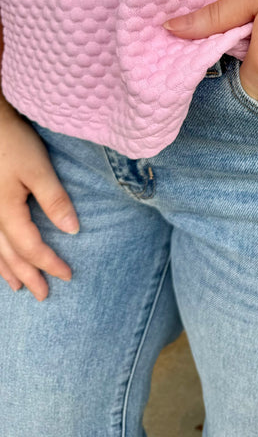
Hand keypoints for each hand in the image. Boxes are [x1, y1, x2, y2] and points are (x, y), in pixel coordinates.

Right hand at [0, 107, 78, 300]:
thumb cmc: (13, 141)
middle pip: (10, 255)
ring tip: (18, 286)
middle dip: (28, 275)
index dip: (49, 263)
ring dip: (7, 269)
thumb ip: (54, 199)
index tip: (68, 275)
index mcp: (6, 211)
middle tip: (43, 295)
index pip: (31, 248)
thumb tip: (72, 231)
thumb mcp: (38, 169)